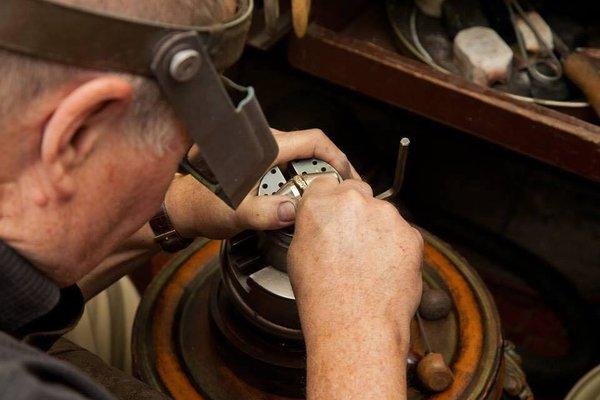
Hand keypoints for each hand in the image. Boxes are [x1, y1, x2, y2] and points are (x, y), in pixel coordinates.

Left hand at [165, 128, 359, 238]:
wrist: (184, 208)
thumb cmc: (204, 205)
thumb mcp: (235, 213)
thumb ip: (262, 213)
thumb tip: (292, 211)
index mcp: (264, 149)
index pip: (313, 141)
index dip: (337, 156)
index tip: (348, 176)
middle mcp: (268, 146)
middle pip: (314, 150)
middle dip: (334, 170)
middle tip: (345, 193)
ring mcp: (266, 154)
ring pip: (305, 160)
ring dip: (321, 177)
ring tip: (332, 198)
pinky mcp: (264, 164)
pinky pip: (294, 168)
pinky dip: (307, 181)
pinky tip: (310, 199)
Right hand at [287, 175, 422, 398]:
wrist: (356, 323)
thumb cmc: (325, 297)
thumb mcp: (297, 254)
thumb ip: (311, 226)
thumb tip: (318, 224)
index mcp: (321, 203)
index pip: (325, 183)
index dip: (328, 200)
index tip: (332, 212)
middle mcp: (355, 201)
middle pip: (356, 194)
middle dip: (354, 213)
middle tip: (349, 243)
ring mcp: (386, 216)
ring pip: (381, 215)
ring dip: (376, 231)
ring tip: (366, 263)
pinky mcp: (410, 234)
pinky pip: (401, 234)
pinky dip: (394, 248)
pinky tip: (382, 269)